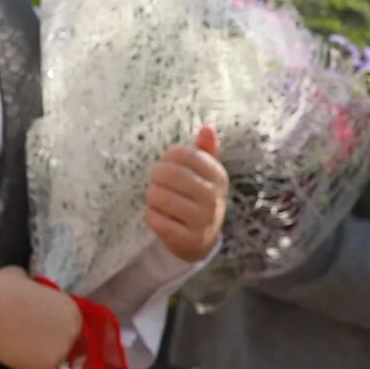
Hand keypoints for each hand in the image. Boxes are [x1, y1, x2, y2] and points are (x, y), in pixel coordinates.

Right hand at [0, 268, 84, 368]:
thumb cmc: (0, 289)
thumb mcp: (21, 278)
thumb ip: (30, 287)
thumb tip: (23, 286)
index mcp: (71, 308)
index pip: (65, 329)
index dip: (47, 333)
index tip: (30, 334)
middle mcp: (72, 329)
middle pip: (61, 348)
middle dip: (43, 348)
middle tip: (21, 346)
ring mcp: (61, 350)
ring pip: (51, 366)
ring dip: (34, 363)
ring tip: (14, 355)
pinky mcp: (46, 368)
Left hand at [147, 125, 227, 264]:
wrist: (202, 240)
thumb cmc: (198, 199)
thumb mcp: (205, 174)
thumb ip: (205, 151)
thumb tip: (207, 128)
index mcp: (218, 176)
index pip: (184, 154)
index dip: (169, 157)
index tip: (169, 165)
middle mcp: (212, 197)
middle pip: (168, 174)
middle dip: (157, 177)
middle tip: (159, 183)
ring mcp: (201, 220)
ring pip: (159, 197)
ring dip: (152, 198)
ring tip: (158, 200)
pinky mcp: (186, 239)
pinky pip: (155, 220)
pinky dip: (151, 216)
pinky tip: (159, 217)